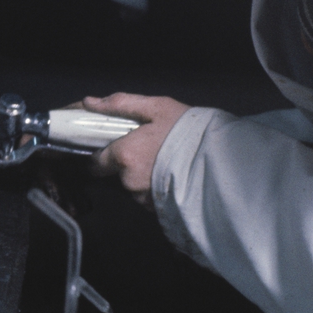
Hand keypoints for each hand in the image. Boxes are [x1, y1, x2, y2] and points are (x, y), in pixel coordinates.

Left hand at [81, 93, 190, 209]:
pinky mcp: (160, 210)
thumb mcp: (156, 108)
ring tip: (163, 161)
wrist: (223, 160)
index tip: (113, 147)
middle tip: (148, 150)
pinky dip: (156, 187)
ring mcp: (145, 198)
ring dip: (143, 176)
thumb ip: (119, 105)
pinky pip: (149, 198)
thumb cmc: (189, 131)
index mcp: (124, 156)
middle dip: (127, 165)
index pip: (96, 162)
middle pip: (116, 174)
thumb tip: (88, 102)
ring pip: (134, 187)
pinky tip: (171, 174)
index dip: (102, 154)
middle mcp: (130, 180)